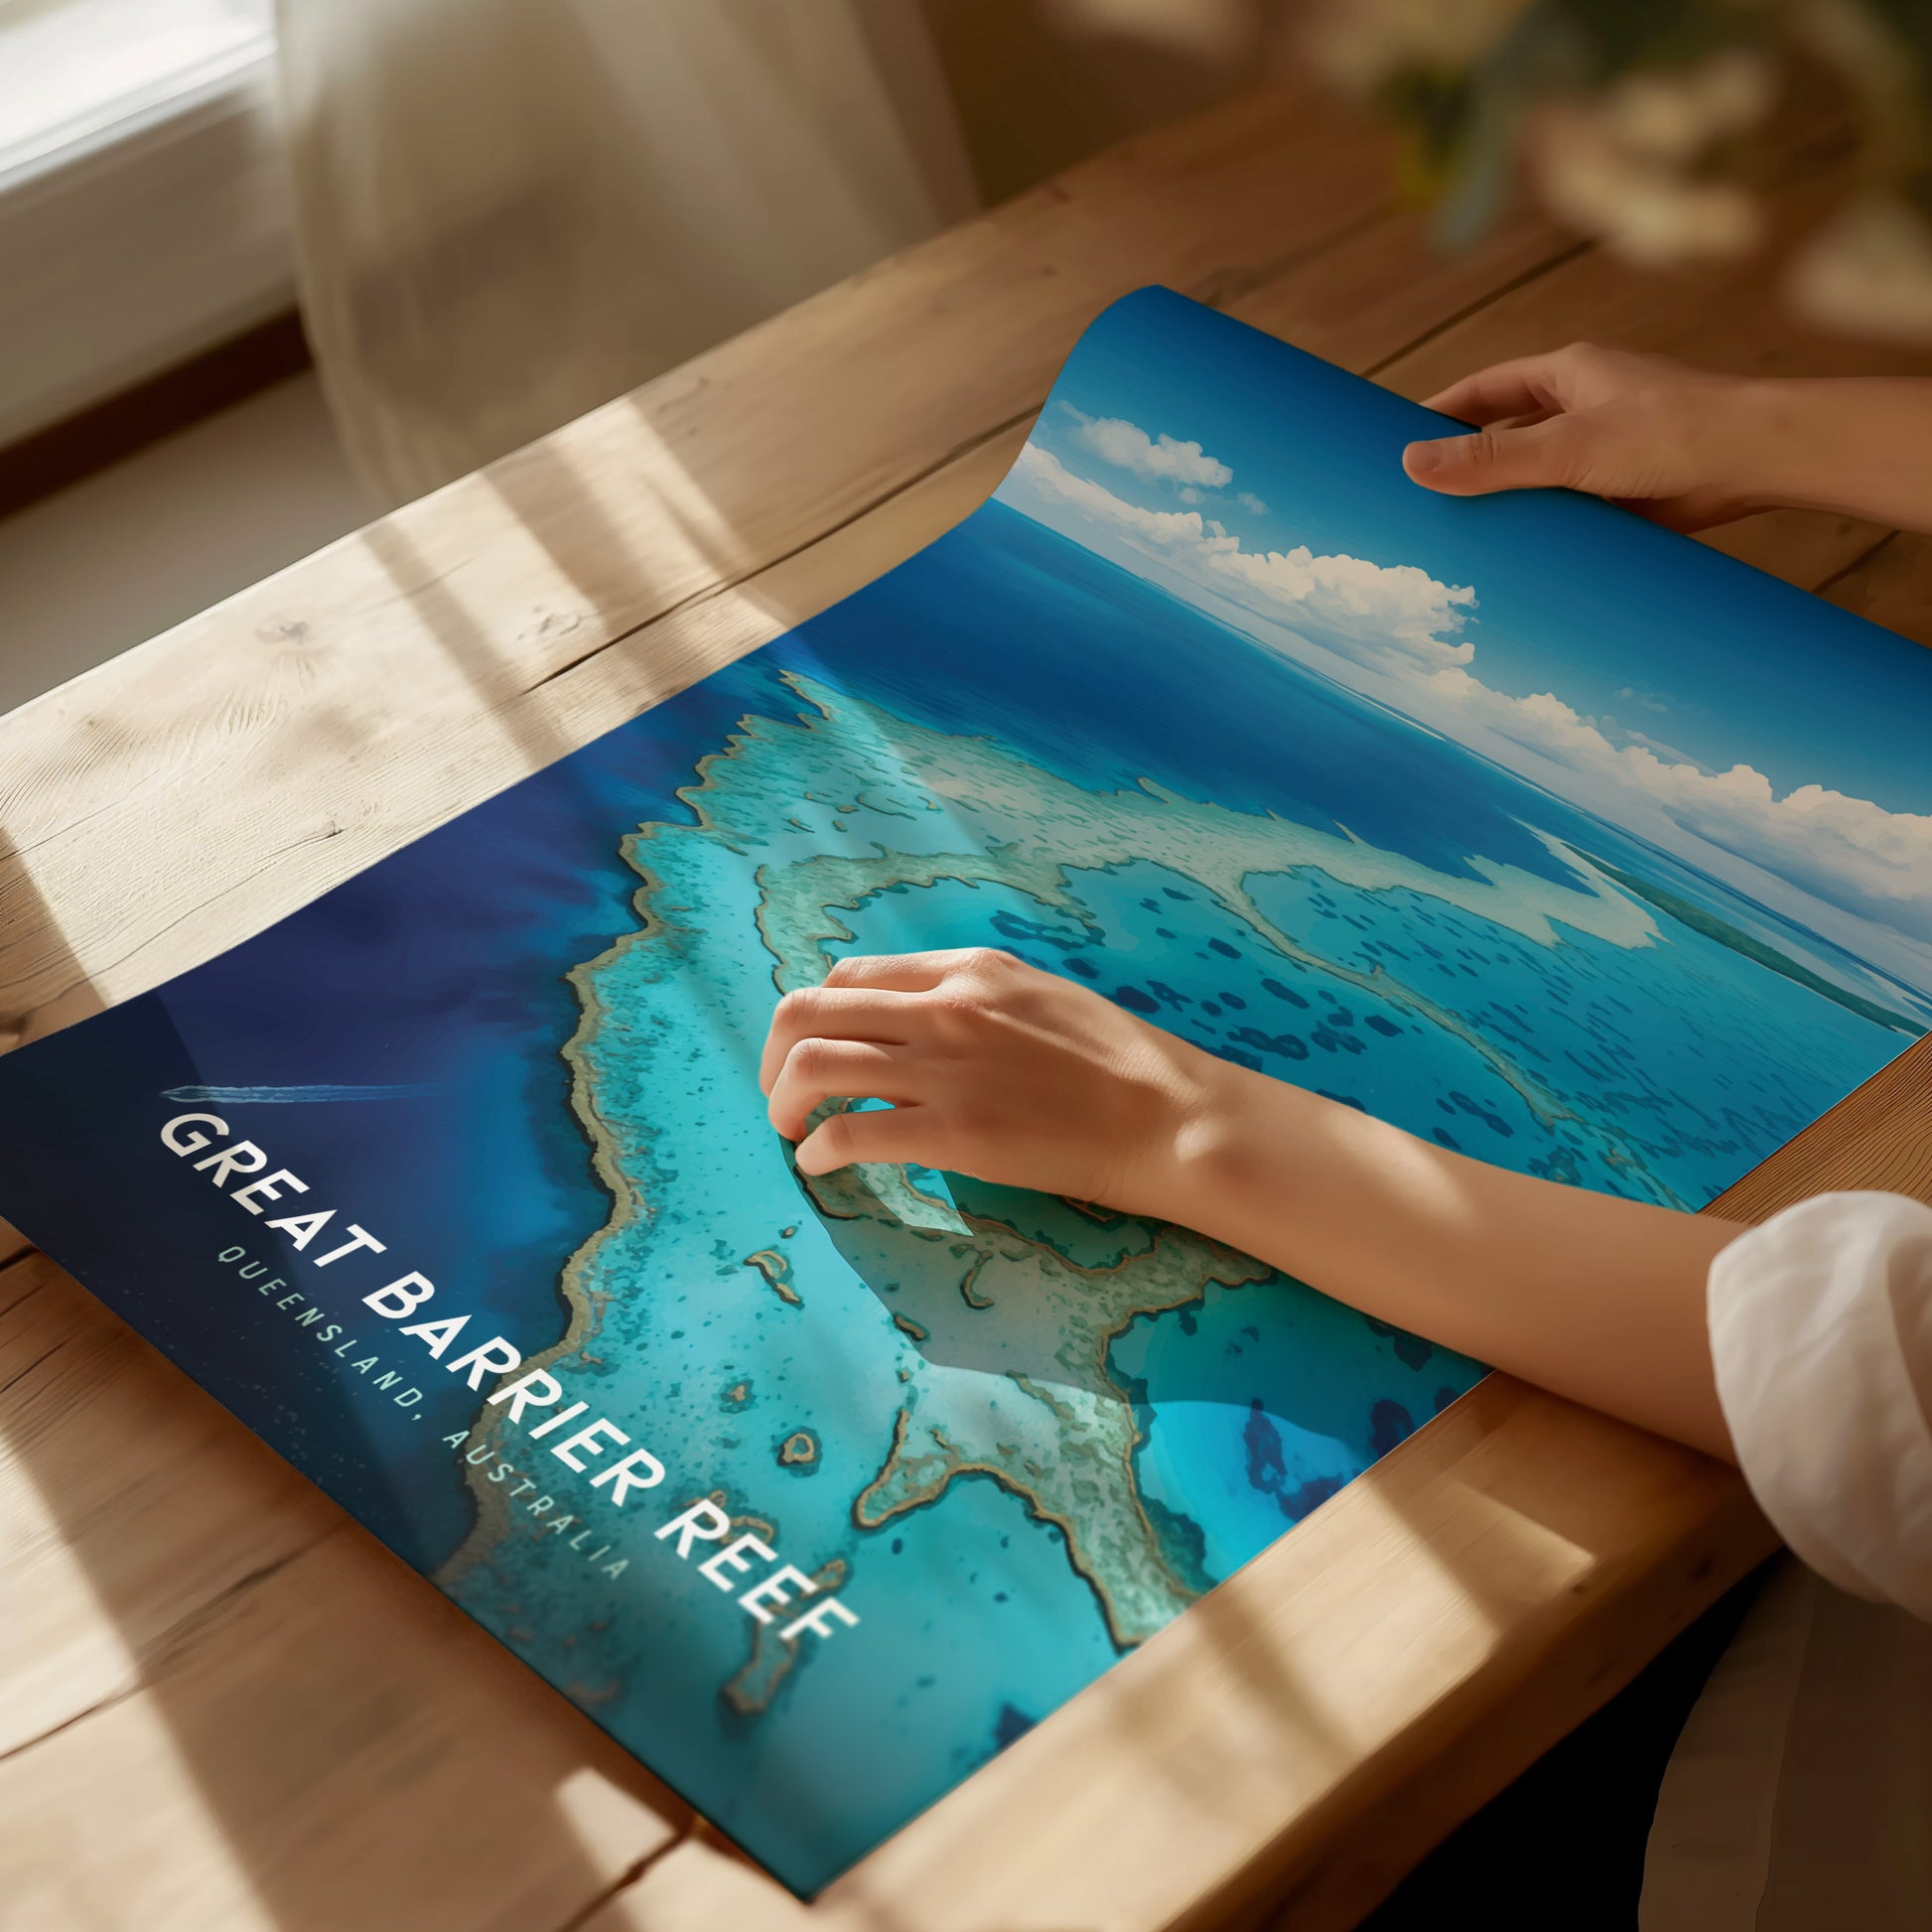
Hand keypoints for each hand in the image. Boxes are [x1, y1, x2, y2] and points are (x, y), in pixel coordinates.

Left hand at [759, 947, 1227, 1216]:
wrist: (1168, 1115)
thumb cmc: (1116, 1063)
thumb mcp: (1036, 997)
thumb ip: (969, 1001)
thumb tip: (909, 1028)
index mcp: (965, 969)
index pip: (850, 976)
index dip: (816, 1017)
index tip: (815, 1052)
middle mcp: (944, 1007)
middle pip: (809, 1011)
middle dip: (775, 1057)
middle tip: (781, 1096)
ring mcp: (946, 1069)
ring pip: (813, 1064)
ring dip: (783, 1102)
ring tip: (790, 1132)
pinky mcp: (954, 1132)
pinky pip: (850, 1132)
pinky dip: (818, 1150)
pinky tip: (821, 1165)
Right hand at [1402, 342, 1769, 530]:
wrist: (1760, 461)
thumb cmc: (1674, 432)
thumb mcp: (1567, 447)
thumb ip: (1491, 459)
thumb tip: (1410, 464)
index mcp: (1570, 374)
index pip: (1485, 389)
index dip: (1440, 413)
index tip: (1398, 441)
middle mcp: (1587, 407)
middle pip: (1509, 434)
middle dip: (1469, 463)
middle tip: (1420, 498)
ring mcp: (1608, 451)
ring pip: (1540, 476)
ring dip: (1509, 502)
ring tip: (1459, 537)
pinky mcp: (1629, 491)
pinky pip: (1572, 510)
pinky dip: (1546, 529)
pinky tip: (1520, 558)